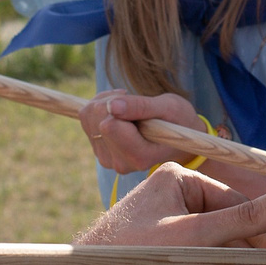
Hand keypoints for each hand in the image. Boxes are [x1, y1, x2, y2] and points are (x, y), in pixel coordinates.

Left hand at [74, 165, 265, 264]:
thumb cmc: (129, 255)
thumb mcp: (194, 237)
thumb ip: (243, 220)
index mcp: (179, 177)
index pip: (235, 205)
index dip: (264, 235)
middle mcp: (172, 191)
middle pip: (227, 222)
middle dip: (253, 254)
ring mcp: (164, 217)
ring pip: (215, 238)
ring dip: (239, 262)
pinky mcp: (157, 242)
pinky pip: (199, 248)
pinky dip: (218, 264)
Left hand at [79, 89, 210, 174]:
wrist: (179, 137)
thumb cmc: (178, 120)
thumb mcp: (169, 107)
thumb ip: (141, 107)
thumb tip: (112, 107)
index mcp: (139, 156)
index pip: (109, 126)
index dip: (119, 104)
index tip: (137, 102)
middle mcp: (120, 163)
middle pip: (96, 119)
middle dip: (111, 101)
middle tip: (134, 102)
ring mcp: (108, 159)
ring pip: (87, 116)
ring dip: (105, 102)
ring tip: (129, 106)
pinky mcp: (100, 151)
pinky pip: (86, 118)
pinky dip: (101, 107)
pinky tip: (120, 111)